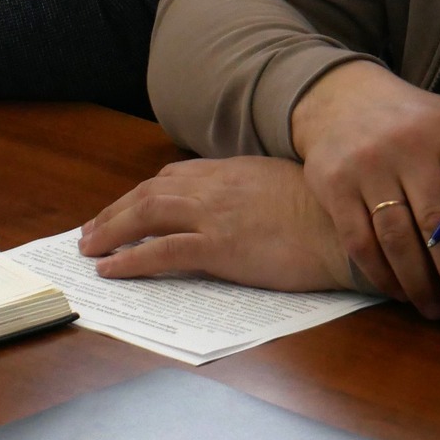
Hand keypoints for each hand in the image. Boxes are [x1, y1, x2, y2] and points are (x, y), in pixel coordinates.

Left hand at [78, 157, 352, 291]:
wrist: (349, 226)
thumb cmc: (329, 212)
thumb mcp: (284, 187)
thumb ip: (255, 190)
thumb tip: (243, 205)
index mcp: (232, 170)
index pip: (174, 177)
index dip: (144, 193)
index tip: (126, 206)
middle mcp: (215, 186)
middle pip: (150, 192)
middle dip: (116, 211)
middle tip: (92, 231)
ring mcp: (214, 215)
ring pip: (146, 215)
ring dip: (111, 231)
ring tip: (90, 249)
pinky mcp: (218, 247)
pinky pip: (161, 251)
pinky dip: (130, 259)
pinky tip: (111, 269)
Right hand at [290, 61, 439, 319]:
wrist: (342, 97)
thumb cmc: (420, 121)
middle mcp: (406, 142)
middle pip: (435, 217)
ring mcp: (365, 163)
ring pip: (395, 236)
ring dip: (418, 282)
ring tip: (436, 309)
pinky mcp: (332, 183)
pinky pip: (358, 240)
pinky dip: (381, 273)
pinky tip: (399, 290)